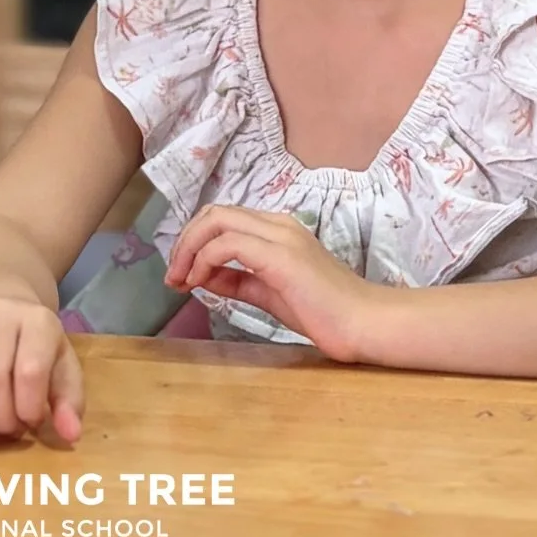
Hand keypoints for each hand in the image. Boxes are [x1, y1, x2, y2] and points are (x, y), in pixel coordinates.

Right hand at [0, 295, 84, 460]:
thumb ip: (69, 401)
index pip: (29, 371)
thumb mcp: (63, 368)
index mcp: (38, 321)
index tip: (30, 426)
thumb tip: (70, 434)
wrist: (6, 309)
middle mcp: (0, 311)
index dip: (27, 408)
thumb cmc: (38, 349)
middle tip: (5, 434)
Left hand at [164, 205, 387, 361]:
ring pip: (216, 220)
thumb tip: (204, 277)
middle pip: (214, 213)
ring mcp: (279, 236)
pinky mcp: (279, 255)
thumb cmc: (324, 312)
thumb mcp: (269, 293)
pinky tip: (200, 283)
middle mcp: (277, 224)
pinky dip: (205, 260)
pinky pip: (227, 244)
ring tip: (181, 280)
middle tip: (173, 275)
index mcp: (277, 229)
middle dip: (185, 241)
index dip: (194, 241)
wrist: (363, 323)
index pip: (224, 218)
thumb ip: (238, 281)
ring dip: (189, 249)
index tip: (180, 274)